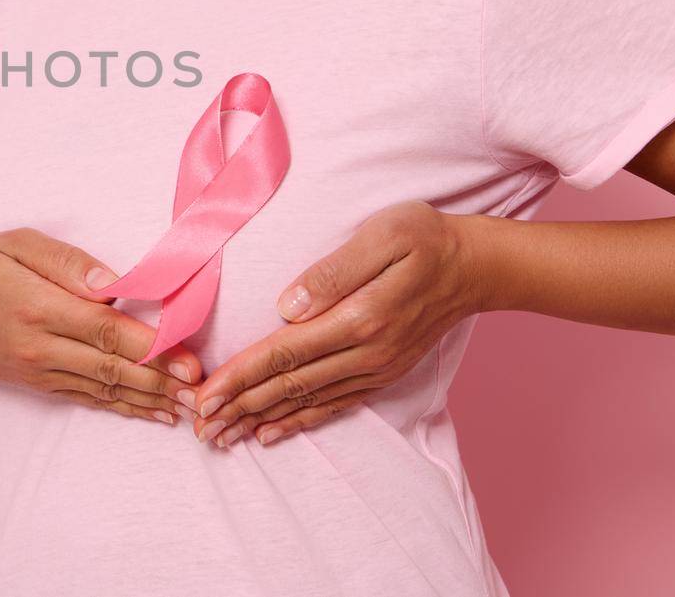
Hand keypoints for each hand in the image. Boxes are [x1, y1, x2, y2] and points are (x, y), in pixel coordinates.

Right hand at [0, 227, 206, 427]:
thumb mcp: (14, 245)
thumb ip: (64, 260)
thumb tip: (111, 281)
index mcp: (39, 307)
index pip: (104, 329)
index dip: (149, 346)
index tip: (187, 356)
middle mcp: (42, 347)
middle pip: (111, 367)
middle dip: (161, 380)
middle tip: (203, 388)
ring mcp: (42, 372)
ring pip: (105, 389)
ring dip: (150, 400)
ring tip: (190, 408)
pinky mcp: (42, 386)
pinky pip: (89, 399)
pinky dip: (124, 408)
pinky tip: (154, 413)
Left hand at [190, 200, 483, 447]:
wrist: (476, 266)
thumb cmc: (424, 238)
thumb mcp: (382, 237)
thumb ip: (332, 272)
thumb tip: (286, 306)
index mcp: (358, 318)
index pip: (284, 351)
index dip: (241, 375)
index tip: (206, 394)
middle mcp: (366, 353)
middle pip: (288, 385)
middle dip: (239, 406)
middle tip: (198, 426)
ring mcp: (375, 368)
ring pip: (306, 401)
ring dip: (259, 419)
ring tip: (221, 436)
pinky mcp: (382, 373)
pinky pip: (333, 405)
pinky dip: (298, 421)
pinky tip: (270, 433)